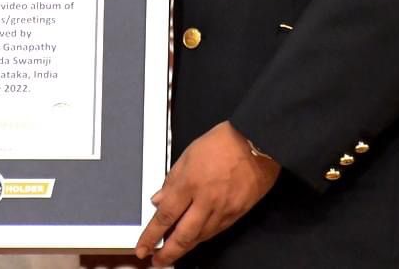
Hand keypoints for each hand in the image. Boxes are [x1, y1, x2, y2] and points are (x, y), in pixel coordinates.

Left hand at [134, 121, 279, 265]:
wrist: (256, 141)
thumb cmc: (223, 142)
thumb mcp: (188, 154)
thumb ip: (172, 180)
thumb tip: (159, 199)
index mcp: (189, 183)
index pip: (164, 217)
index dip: (151, 236)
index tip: (142, 247)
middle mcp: (205, 200)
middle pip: (182, 236)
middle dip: (167, 253)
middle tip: (156, 261)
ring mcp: (222, 209)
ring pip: (200, 238)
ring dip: (184, 248)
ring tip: (173, 253)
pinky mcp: (237, 213)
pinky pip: (216, 231)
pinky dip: (202, 238)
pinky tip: (195, 240)